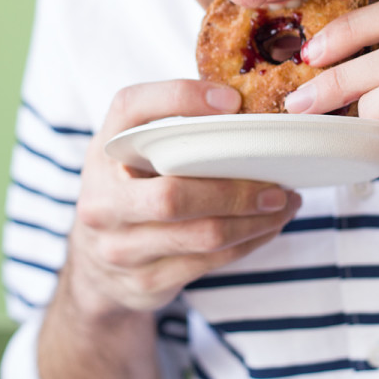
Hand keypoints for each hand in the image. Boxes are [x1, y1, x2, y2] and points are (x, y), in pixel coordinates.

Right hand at [68, 79, 300, 316]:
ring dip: (253, 219)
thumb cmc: (128, 190)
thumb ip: (169, 129)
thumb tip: (243, 110)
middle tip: (277, 180)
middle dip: (234, 189)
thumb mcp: (131, 153)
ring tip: (284, 202)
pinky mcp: (146, 281)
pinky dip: (248, 242)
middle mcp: (103, 198)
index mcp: (104, 148)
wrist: (94, 267)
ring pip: (201, 235)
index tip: (231, 101)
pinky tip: (267, 226)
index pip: (133, 108)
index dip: (181, 98)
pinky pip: (209, 262)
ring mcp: (120, 246)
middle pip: (172, 195)